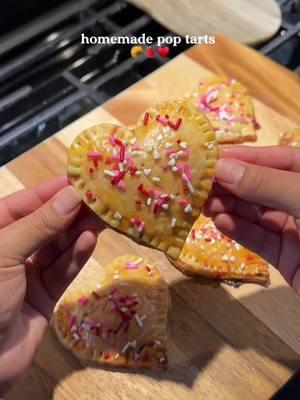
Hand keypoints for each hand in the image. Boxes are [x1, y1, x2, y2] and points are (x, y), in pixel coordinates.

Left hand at [0, 177, 102, 392]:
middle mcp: (10, 249)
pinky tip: (89, 241)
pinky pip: (61, 270)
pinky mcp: (43, 295)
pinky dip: (75, 256)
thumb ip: (40, 224)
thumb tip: (72, 195)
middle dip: (71, 212)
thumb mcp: (5, 252)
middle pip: (46, 224)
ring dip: (78, 232)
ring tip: (102, 217)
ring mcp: (26, 273)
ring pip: (57, 247)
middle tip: (101, 199)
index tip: (81, 180)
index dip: (52, 191)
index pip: (24, 203)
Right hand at [204, 145, 299, 293]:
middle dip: (230, 184)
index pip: (276, 160)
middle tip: (198, 185)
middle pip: (261, 187)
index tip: (208, 158)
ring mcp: (297, 230)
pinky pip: (259, 240)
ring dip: (230, 208)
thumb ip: (267, 185)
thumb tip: (223, 169)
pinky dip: (239, 231)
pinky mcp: (288, 258)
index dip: (242, 157)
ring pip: (256, 214)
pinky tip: (221, 224)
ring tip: (204, 205)